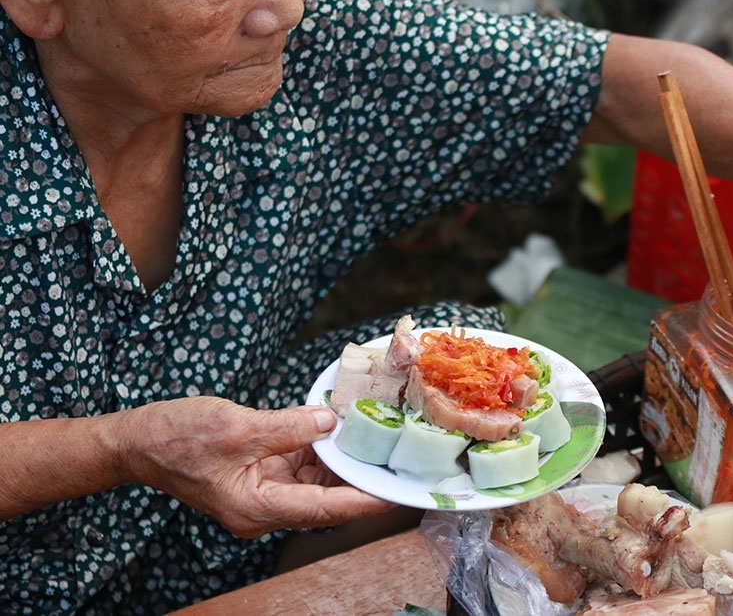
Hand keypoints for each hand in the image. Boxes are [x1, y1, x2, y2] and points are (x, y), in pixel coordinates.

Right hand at [122, 397, 394, 537]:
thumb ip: (288, 426)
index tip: (394, 493)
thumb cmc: (176, 438)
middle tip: (397, 460)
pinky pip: (300, 465)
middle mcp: (263, 507)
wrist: (137, 441)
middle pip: (324, 498)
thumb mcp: (237, 428)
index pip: (323, 509)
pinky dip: (319, 448)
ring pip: (315, 481)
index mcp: (255, 508)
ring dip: (340, 459)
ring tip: (376, 438)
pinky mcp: (260, 473)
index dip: (362, 500)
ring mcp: (262, 491)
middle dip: (359, 478)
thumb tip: (330, 421)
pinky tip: (339, 427)